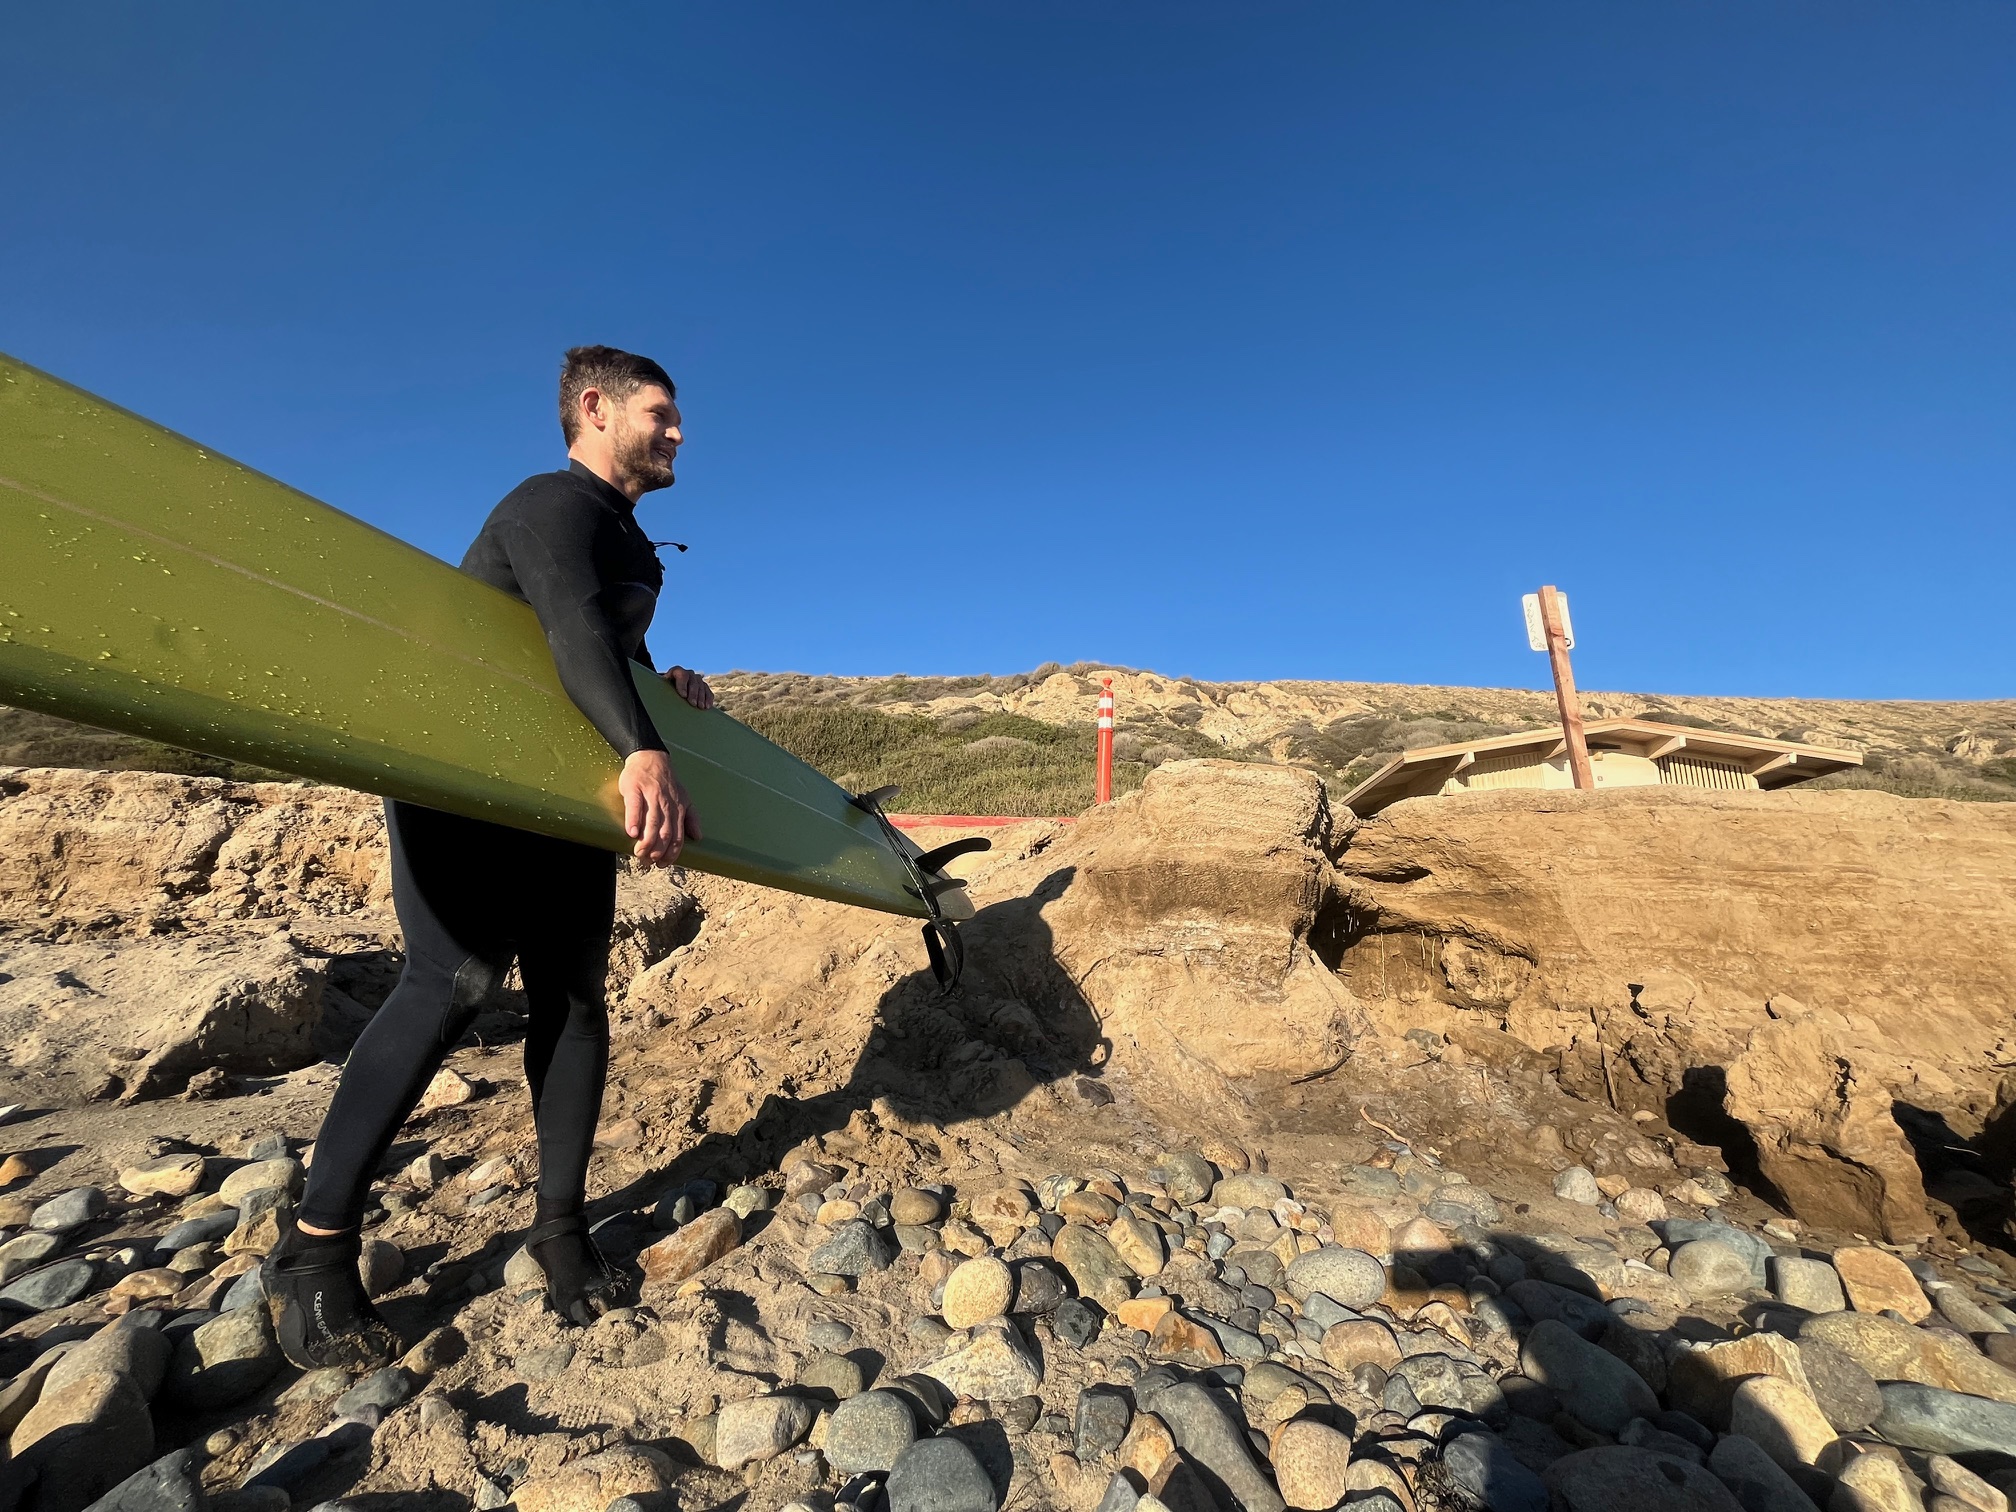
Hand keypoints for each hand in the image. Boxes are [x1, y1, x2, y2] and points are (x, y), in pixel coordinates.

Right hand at [618, 749, 701, 865]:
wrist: (650, 757)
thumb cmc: (666, 781)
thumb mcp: (685, 798)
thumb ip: (691, 818)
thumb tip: (698, 836)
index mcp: (679, 809)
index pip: (677, 836)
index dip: (671, 853)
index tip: (663, 864)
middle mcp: (667, 804)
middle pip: (664, 833)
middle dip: (657, 852)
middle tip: (648, 862)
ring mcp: (651, 796)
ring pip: (651, 823)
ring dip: (646, 842)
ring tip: (639, 853)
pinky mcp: (635, 789)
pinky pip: (635, 807)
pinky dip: (634, 821)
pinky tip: (631, 833)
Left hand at [664, 665, 715, 710]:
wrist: (670, 691)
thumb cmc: (663, 691)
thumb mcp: (660, 689)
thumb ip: (660, 690)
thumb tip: (652, 698)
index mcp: (676, 671)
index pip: (681, 674)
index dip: (682, 684)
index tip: (683, 695)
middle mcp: (688, 673)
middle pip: (693, 681)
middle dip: (693, 693)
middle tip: (692, 704)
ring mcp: (696, 679)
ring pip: (701, 686)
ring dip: (701, 697)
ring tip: (700, 707)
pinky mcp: (703, 686)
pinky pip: (707, 691)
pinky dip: (708, 698)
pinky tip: (707, 706)